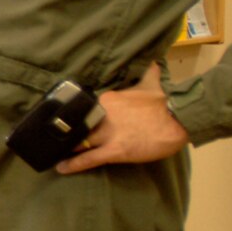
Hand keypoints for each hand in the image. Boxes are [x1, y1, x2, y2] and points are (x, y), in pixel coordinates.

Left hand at [56, 64, 189, 173]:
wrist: (178, 119)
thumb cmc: (164, 103)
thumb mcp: (152, 83)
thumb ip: (147, 74)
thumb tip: (153, 62)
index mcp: (107, 99)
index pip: (84, 110)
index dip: (75, 118)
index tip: (66, 122)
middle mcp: (103, 115)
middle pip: (78, 126)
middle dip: (66, 133)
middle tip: (53, 140)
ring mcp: (108, 134)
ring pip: (79, 141)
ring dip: (66, 148)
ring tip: (53, 153)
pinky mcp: (114, 150)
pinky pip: (88, 158)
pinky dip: (73, 164)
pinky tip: (61, 168)